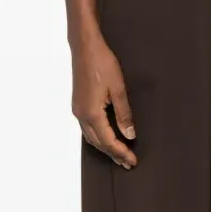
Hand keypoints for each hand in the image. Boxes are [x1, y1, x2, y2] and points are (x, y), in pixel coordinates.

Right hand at [71, 34, 136, 168]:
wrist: (85, 47)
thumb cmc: (102, 64)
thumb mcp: (119, 89)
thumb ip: (124, 114)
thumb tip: (129, 135)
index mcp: (92, 113)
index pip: (108, 141)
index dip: (121, 153)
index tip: (132, 161)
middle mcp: (82, 115)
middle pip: (98, 143)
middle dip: (113, 154)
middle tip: (128, 163)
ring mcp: (78, 111)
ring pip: (91, 138)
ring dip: (105, 148)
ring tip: (119, 155)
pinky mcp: (78, 105)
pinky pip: (87, 129)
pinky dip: (98, 138)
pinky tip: (106, 138)